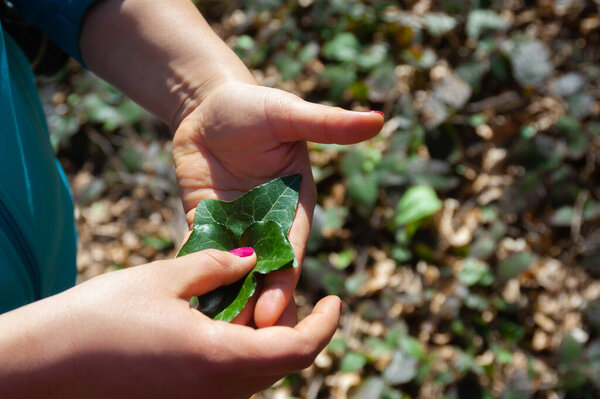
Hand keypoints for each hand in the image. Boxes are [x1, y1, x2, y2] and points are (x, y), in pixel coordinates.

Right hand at [0, 249, 340, 398]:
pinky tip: (222, 324)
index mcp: (219, 358)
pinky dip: (242, 353)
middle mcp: (216, 391)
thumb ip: (215, 266)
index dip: (325, 325)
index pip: (298, 349)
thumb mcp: (162, 277)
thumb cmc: (98, 317)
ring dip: (270, 342)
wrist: (38, 368)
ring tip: (257, 303)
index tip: (334, 300)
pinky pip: (229, 381)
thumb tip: (250, 259)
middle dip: (299, 330)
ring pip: (258, 375)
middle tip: (292, 294)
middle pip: (283, 365)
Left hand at [173, 81, 382, 326]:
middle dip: (254, 304)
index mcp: (295, 207)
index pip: (291, 252)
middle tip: (237, 340)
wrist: (211, 104)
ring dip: (223, 298)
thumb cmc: (255, 106)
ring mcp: (236, 227)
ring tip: (206, 333)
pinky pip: (199, 255)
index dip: (281, 282)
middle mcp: (269, 224)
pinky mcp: (205, 223)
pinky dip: (193, 277)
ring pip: (231, 271)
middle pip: (264, 273)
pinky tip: (180, 302)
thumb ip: (327, 124)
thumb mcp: (289, 113)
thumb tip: (378, 119)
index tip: (269, 313)